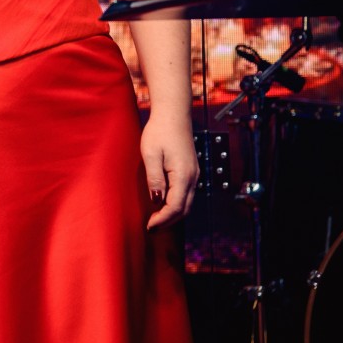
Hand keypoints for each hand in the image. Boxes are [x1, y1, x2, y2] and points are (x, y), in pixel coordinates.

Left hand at [140, 115, 199, 229]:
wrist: (173, 114)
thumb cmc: (159, 131)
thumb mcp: (151, 154)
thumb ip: (154, 178)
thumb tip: (156, 201)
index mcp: (183, 175)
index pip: (175, 207)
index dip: (162, 220)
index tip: (149, 227)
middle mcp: (192, 178)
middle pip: (184, 209)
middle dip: (168, 222)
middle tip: (152, 228)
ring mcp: (194, 174)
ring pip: (187, 203)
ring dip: (173, 214)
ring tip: (156, 219)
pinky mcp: (191, 170)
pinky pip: (186, 194)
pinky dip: (176, 204)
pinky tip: (163, 204)